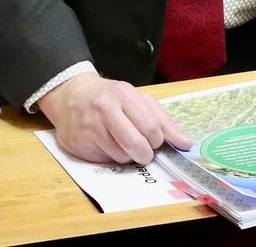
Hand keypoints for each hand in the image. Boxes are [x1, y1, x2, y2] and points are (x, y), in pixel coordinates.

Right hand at [38, 72, 191, 164]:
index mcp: (124, 94)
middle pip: (137, 145)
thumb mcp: (138, 100)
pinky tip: (108, 145)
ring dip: (128, 156)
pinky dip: (112, 157)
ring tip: (122, 142)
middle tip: (143, 149)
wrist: (71, 96)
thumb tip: (184, 144)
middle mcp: (105, 109)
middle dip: (145, 153)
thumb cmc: (111, 99)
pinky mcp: (79, 144)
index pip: (151, 126)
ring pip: (122, 157)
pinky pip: (106, 161)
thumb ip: (163, 120)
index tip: (154, 140)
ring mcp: (90, 127)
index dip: (157, 140)